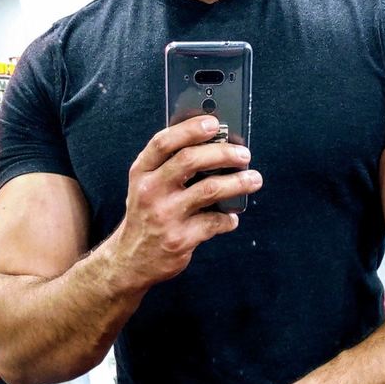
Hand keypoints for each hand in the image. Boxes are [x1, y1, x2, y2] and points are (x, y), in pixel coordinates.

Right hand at [107, 115, 262, 290]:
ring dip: (238, 183)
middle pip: (190, 160)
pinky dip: (229, 219)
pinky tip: (231, 218)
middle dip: (223, 153)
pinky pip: (215, 222)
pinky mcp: (180, 239)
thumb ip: (170, 166)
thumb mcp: (147, 186)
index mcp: (142, 172)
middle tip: (244, 155)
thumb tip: (216, 145)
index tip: (214, 123)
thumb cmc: (147, 214)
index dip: (190, 129)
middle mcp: (150, 191)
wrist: (130, 260)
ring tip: (254, 180)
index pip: (163, 142)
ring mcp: (165, 216)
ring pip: (209, 190)